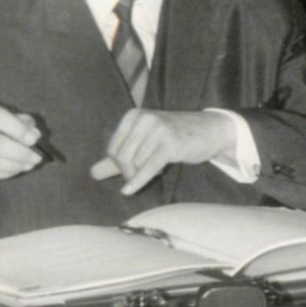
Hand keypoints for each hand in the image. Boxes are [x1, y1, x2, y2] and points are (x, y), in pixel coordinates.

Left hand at [90, 110, 234, 195]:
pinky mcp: (171, 143)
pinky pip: (148, 167)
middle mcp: (144, 119)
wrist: (212, 130)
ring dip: (143, 173)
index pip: (113, 148)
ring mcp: (158, 130)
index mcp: (134, 115)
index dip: (119, 164)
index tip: (133, 167)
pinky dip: (138, 181)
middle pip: (121, 157)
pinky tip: (129, 191)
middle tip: (144, 172)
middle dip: (129, 171)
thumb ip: (118, 158)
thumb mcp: (145, 143)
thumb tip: (93, 173)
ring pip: (135, 164)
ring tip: (158, 166)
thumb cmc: (176, 137)